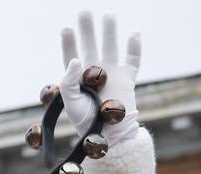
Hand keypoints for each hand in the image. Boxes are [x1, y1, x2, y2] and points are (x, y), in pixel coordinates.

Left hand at [60, 11, 140, 144]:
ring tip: (108, 14)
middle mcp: (95, 72)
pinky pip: (133, 60)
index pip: (72, 55)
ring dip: (109, 31)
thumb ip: (69, 81)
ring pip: (111, 46)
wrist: (109, 135)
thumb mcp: (71, 102)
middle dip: (88, 28)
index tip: (66, 29)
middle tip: (84, 11)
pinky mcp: (127, 78)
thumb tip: (75, 59)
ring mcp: (112, 73)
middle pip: (91, 44)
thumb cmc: (87, 122)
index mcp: (79, 78)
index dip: (69, 42)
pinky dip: (134, 47)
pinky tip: (134, 33)